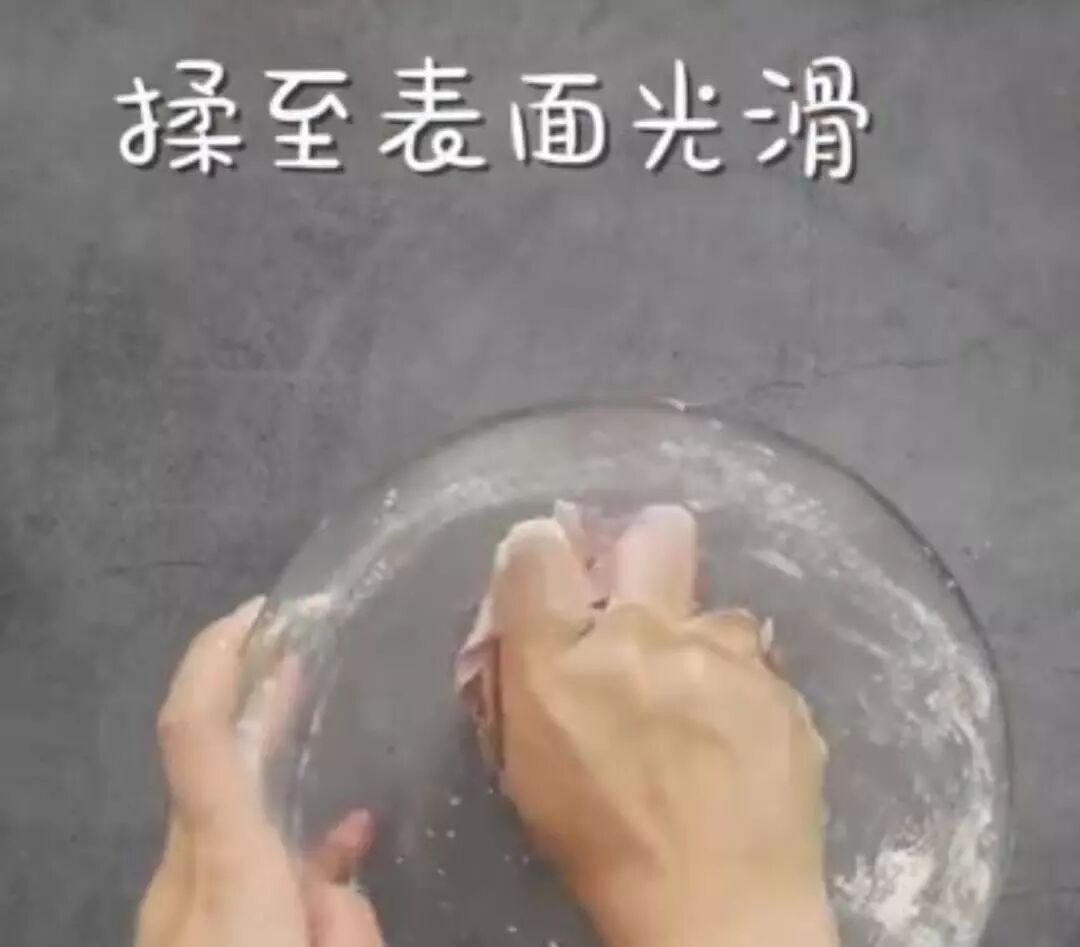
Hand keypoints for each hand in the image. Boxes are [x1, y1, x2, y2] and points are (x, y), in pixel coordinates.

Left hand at [135, 598, 384, 946]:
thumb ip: (347, 913)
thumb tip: (341, 864)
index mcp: (229, 868)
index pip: (196, 737)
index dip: (213, 661)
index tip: (255, 613)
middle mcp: (185, 874)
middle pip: (205, 760)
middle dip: (241, 690)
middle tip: (289, 638)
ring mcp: (171, 903)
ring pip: (214, 809)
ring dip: (254, 755)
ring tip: (300, 712)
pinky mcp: (176, 930)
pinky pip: (217, 856)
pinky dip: (259, 824)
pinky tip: (318, 837)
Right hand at [460, 506, 837, 946]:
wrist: (718, 910)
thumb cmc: (601, 842)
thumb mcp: (529, 762)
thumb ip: (528, 671)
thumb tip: (536, 613)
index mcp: (565, 660)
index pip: (538, 548)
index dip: (543, 551)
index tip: (555, 572)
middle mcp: (648, 637)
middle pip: (658, 532)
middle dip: (647, 547)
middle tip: (644, 601)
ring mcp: (728, 658)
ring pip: (717, 613)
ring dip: (700, 645)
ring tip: (699, 711)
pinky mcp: (782, 690)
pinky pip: (753, 669)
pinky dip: (738, 695)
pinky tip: (735, 748)